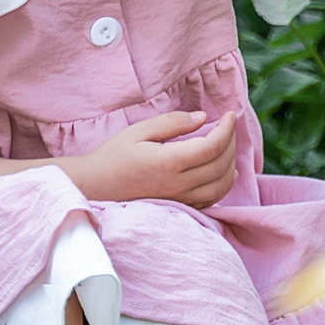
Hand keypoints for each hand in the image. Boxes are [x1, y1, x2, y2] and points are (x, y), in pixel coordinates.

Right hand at [65, 111, 237, 207]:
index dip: (227, 129)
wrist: (93, 188)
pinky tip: (224, 171)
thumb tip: (203, 118)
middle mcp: (176, 185)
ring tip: (228, 145)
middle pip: (221, 166)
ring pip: (221, 186)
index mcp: (167, 163)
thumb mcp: (138, 131)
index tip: (230, 115)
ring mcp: (179, 200)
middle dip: (232, 142)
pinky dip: (224, 184)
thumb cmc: (112, 157)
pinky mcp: (178, 208)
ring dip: (231, 164)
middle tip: (229, 126)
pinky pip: (211, 199)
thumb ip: (172, 123)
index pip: (212, 147)